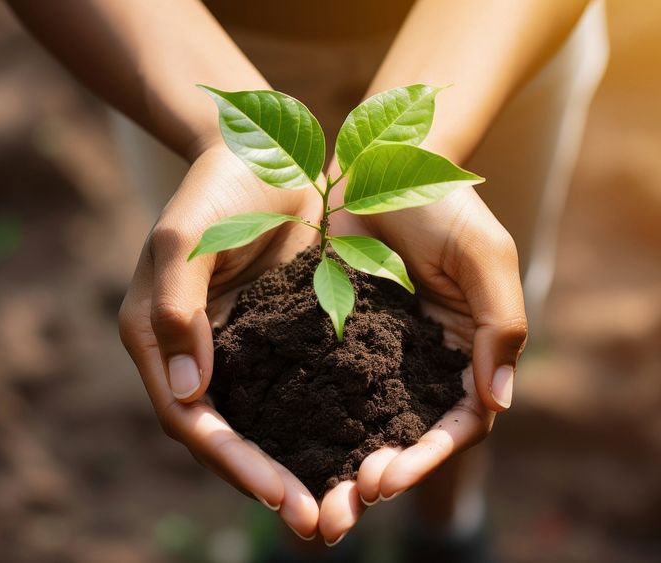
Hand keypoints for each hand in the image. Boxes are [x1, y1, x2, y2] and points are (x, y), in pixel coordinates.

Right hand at [119, 144, 326, 538]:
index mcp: (154, 335)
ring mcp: (231, 349)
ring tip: (334, 508)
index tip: (275, 492)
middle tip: (312, 523)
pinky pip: (289, 395)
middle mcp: (189, 353)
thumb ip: (177, 308)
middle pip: (221, 435)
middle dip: (262, 481)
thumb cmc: (216, 184)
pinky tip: (351, 454)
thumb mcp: (185, 236)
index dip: (227, 458)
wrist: (264, 147)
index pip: (187, 415)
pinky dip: (312, 429)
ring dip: (291, 468)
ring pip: (256, 425)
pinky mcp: (272, 339)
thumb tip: (186, 392)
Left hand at [318, 185, 527, 541]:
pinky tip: (270, 445)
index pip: (454, 424)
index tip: (387, 477)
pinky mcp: (322, 340)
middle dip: (373, 479)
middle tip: (339, 511)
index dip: (426, 457)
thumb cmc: (439, 201)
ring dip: (332, 465)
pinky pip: (310, 388)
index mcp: (462, 355)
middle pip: (401, 439)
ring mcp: (367, 357)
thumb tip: (497, 403)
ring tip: (305, 498)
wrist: (373, 161)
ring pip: (352, 426)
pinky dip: (297, 421)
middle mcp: (415, 367)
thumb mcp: (483, 253)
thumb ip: (499, 323)